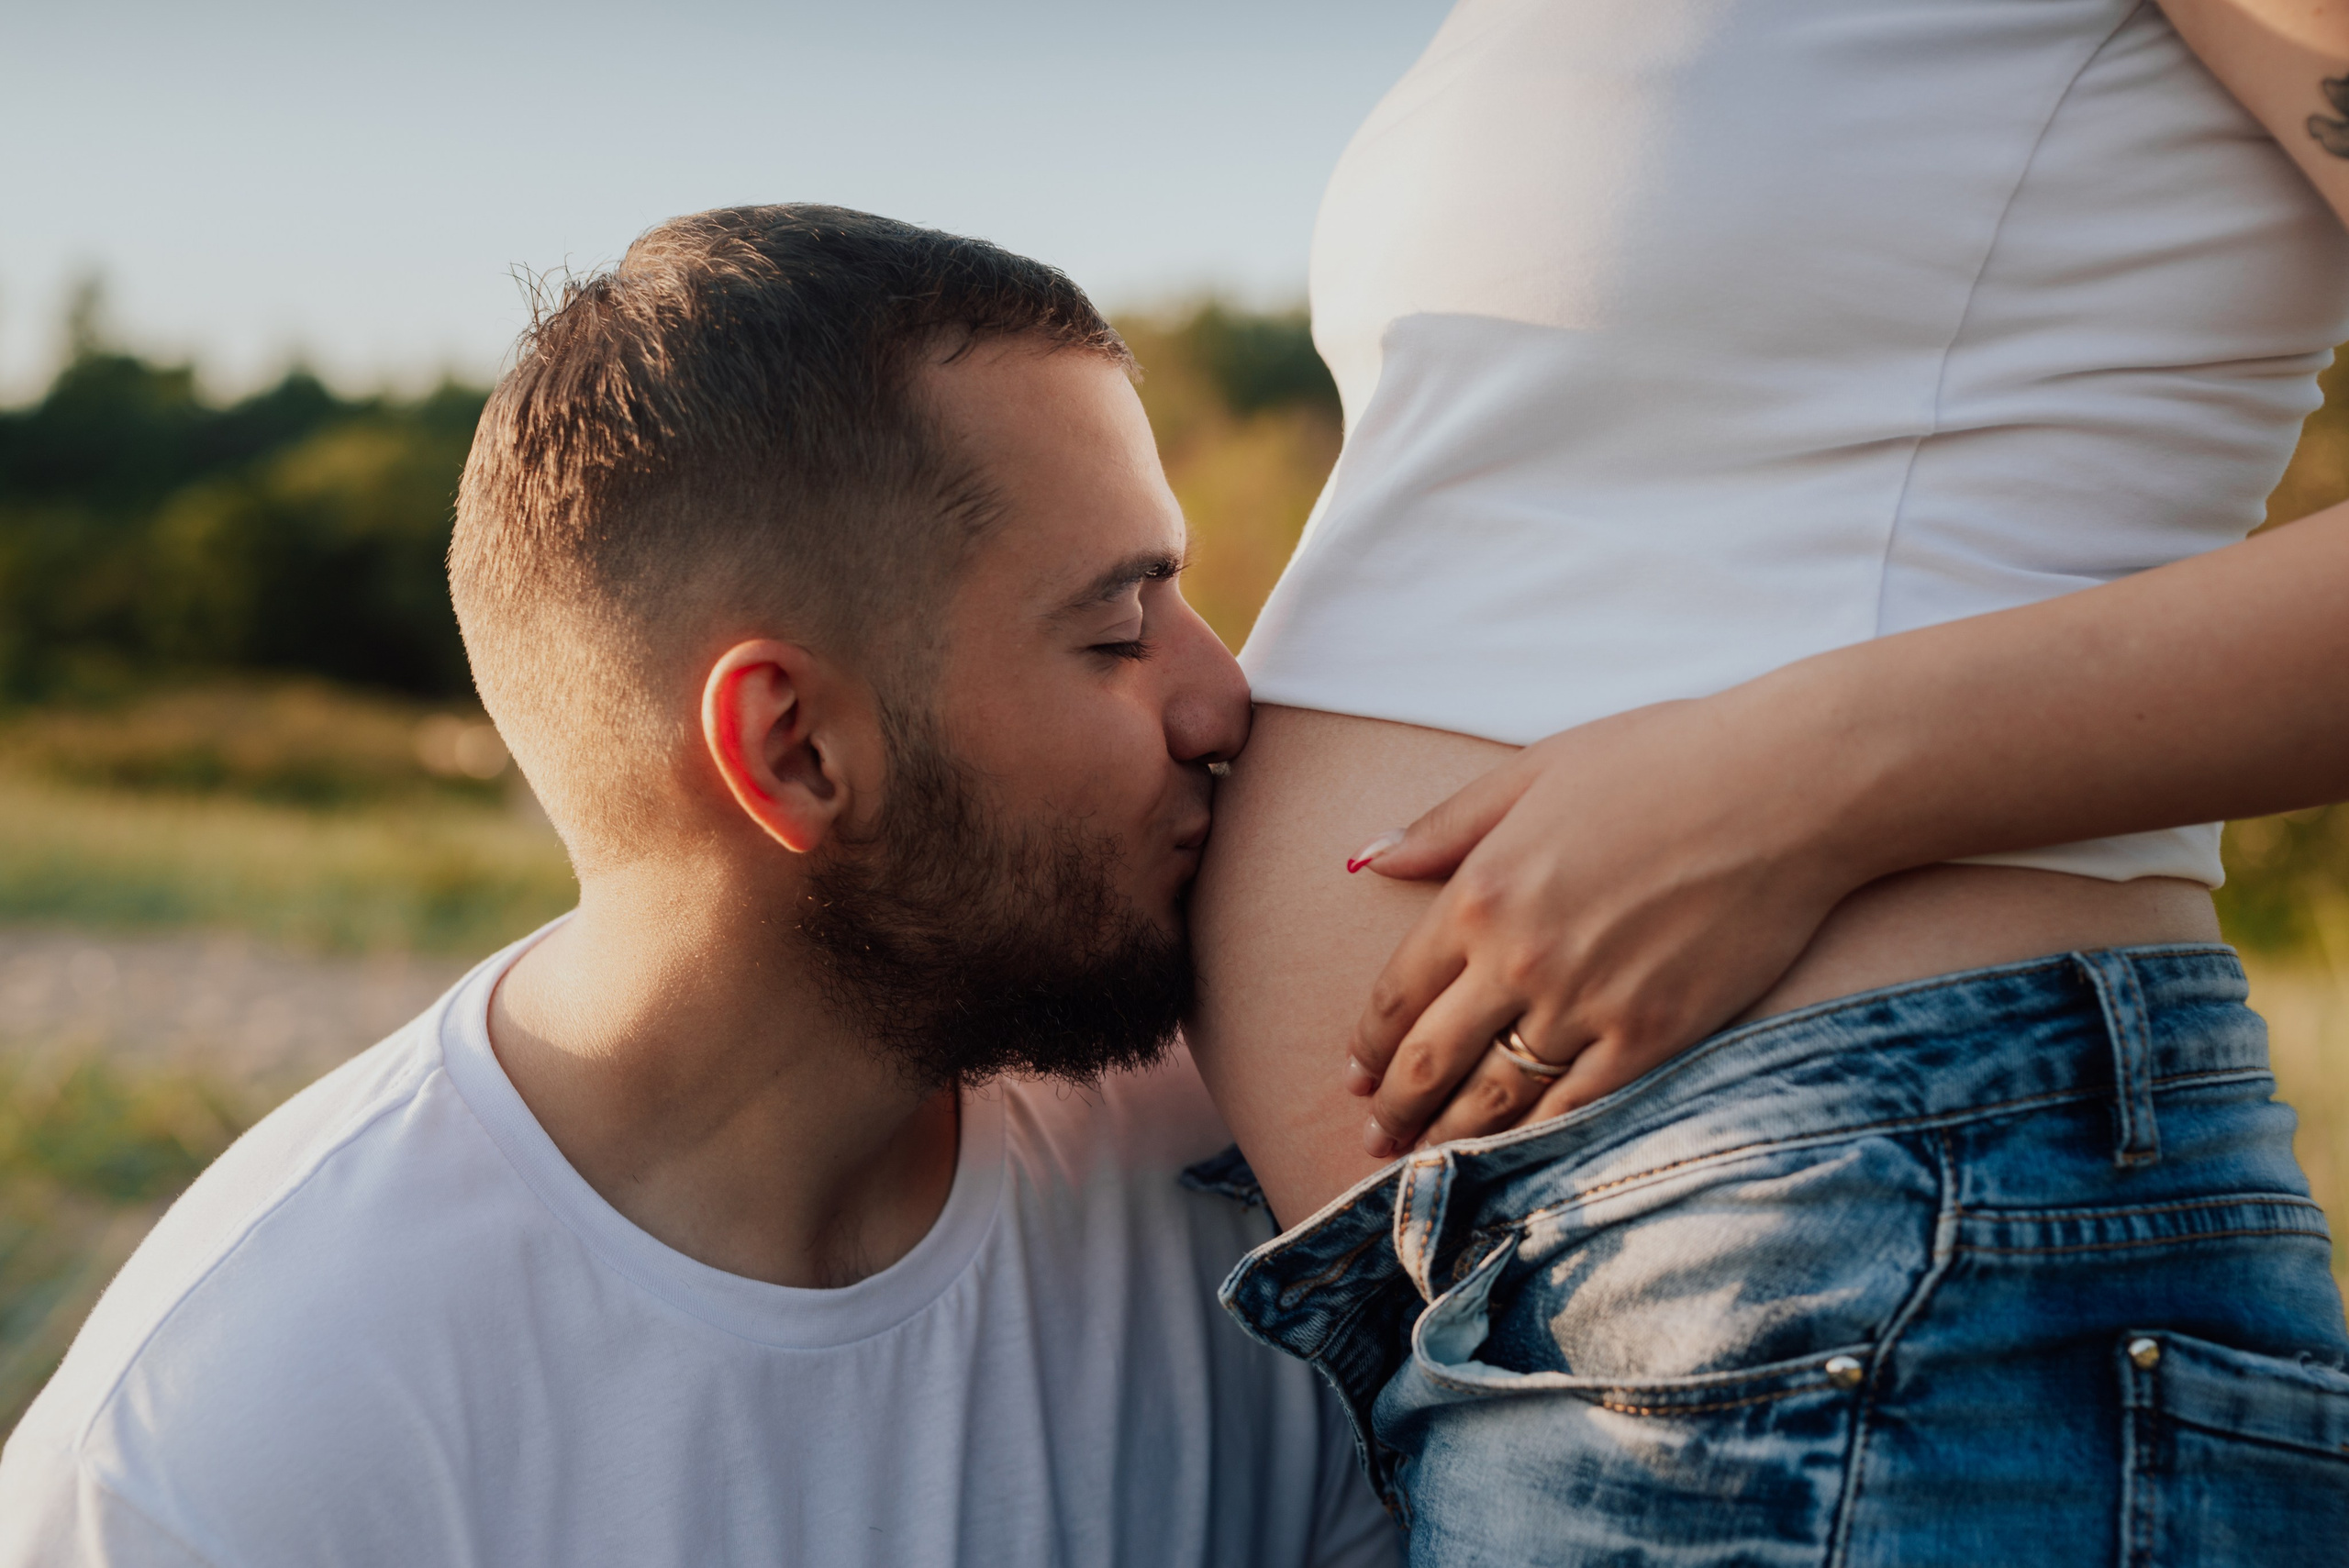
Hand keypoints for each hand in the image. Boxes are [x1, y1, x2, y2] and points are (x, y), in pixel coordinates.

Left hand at [1343, 693, 1868, 1157]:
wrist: (1787, 787)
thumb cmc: (1663, 761)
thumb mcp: (1534, 771)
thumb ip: (1445, 825)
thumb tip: (1367, 857)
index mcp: (1481, 892)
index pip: (1398, 993)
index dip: (1369, 1044)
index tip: (1356, 1075)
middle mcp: (1521, 958)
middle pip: (1431, 1060)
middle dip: (1393, 1110)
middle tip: (1374, 1139)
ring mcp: (1587, 1004)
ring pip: (1495, 1099)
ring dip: (1449, 1139)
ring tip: (1423, 1166)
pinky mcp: (1654, 1037)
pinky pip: (1575, 1108)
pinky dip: (1534, 1143)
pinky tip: (1511, 1161)